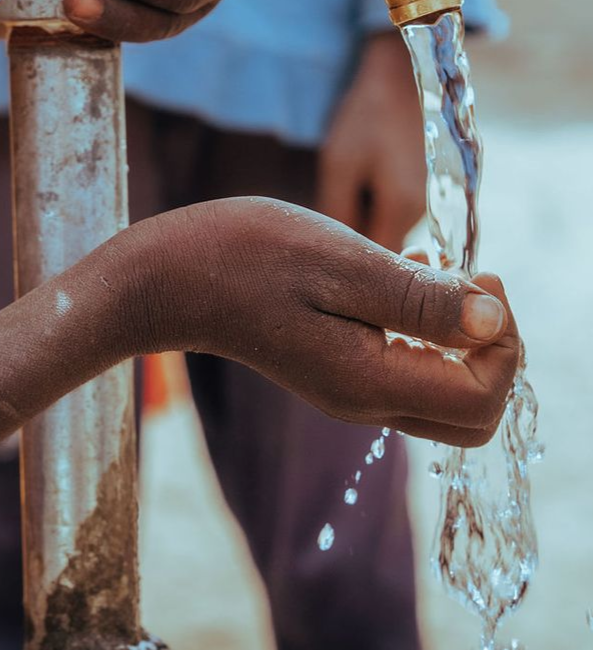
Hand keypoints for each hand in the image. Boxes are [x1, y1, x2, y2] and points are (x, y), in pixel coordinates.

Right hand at [150, 196, 517, 445]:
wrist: (165, 277)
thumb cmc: (245, 255)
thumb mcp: (341, 262)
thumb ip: (420, 299)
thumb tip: (495, 321)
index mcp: (370, 382)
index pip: (481, 397)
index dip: (503, 342)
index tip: (484, 276)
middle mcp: (364, 402)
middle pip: (470, 413)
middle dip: (493, 350)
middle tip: (474, 281)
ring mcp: (347, 390)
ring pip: (442, 392)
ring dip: (460, 336)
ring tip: (437, 267)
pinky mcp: (333, 369)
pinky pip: (406, 368)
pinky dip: (426, 330)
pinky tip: (406, 271)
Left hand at [317, 32, 424, 251]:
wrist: (402, 77)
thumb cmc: (368, 116)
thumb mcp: (339, 163)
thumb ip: (335, 211)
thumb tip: (329, 253)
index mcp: (402, 209)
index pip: (376, 266)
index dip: (349, 269)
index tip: (319, 262)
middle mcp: (423, 213)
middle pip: (383, 252)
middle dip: (354, 250)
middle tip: (319, 233)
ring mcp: (426, 202)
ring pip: (387, 233)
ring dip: (363, 228)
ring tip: (336, 201)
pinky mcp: (422, 190)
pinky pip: (394, 216)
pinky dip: (373, 211)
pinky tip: (355, 188)